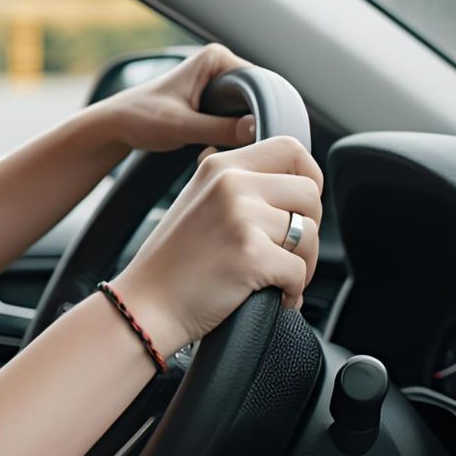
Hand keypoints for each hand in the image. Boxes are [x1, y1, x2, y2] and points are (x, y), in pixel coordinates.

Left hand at [95, 44, 259, 154]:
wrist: (115, 125)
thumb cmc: (140, 118)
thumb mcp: (181, 126)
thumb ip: (219, 128)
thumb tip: (256, 128)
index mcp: (216, 58)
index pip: (260, 85)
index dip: (258, 112)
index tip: (246, 137)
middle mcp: (221, 65)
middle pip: (256, 100)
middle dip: (245, 125)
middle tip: (224, 145)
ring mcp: (218, 84)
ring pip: (246, 113)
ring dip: (236, 133)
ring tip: (212, 146)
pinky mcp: (214, 102)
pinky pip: (235, 120)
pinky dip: (228, 136)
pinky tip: (210, 147)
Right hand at [110, 134, 324, 353]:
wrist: (145, 305)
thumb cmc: (172, 263)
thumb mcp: (198, 201)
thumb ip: (238, 184)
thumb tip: (291, 179)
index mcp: (220, 167)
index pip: (290, 149)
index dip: (308, 178)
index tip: (300, 207)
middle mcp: (231, 184)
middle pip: (309, 193)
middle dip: (308, 228)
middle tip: (286, 252)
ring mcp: (241, 218)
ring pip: (310, 235)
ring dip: (303, 265)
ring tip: (277, 280)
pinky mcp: (251, 255)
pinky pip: (299, 271)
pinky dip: (292, 292)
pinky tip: (271, 298)